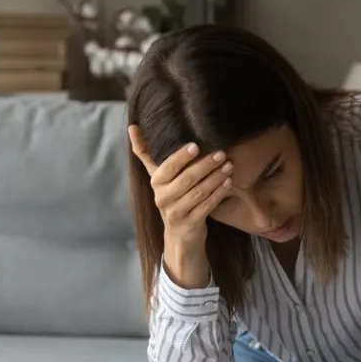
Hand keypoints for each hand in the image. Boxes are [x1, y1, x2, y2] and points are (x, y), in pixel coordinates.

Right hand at [129, 125, 233, 246]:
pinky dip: (218, 193)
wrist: (179, 235)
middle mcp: (162, 198)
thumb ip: (146, 153)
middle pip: (186, 179)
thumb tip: (132, 126)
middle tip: (222, 154)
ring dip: (215, 178)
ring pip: (198, 192)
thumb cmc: (172, 198)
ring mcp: (176, 213)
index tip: (196, 145)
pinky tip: (228, 183)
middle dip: (206, 165)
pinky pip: (206, 206)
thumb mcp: (159, 176)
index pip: (168, 167)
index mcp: (156, 183)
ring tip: (228, 166)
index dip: (181, 156)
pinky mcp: (189, 225)